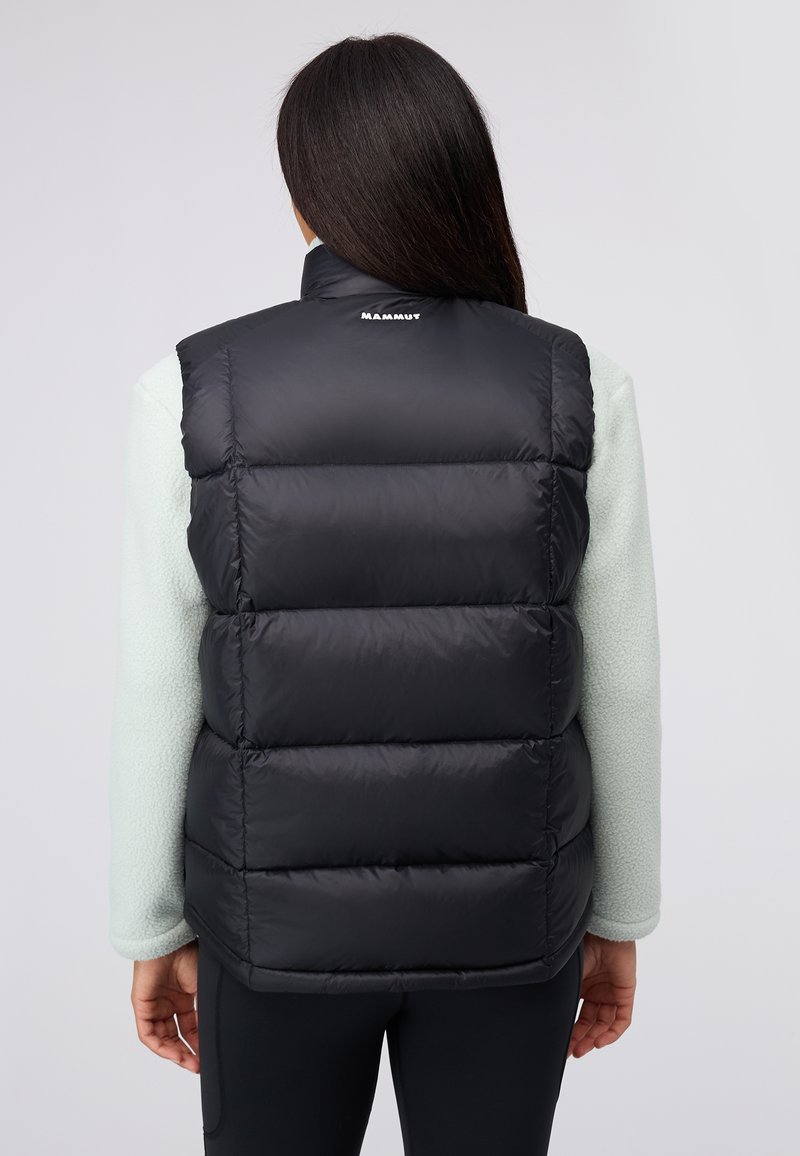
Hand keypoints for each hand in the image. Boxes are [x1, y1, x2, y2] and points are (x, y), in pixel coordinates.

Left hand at [131, 940, 199, 1071]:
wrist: (171, 941)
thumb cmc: (190, 955)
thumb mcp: (204, 987)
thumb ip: (207, 1009)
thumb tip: (220, 1030)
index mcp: (184, 997)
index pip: (190, 1027)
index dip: (199, 1043)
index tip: (209, 1057)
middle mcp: (169, 1003)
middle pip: (176, 1036)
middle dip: (187, 1053)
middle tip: (198, 1066)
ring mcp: (154, 1006)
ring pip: (162, 1038)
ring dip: (175, 1053)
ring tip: (189, 1063)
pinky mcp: (141, 1007)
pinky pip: (148, 1034)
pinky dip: (161, 1046)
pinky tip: (175, 1054)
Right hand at [568, 933, 635, 1057]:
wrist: (603, 931)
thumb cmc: (583, 945)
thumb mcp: (568, 974)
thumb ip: (560, 993)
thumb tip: (541, 1013)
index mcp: (581, 985)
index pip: (576, 1014)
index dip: (570, 1031)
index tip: (560, 1046)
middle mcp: (596, 991)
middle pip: (590, 1022)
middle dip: (581, 1039)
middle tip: (571, 1052)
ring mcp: (611, 993)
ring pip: (604, 1024)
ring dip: (594, 1038)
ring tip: (582, 1049)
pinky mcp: (625, 994)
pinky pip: (622, 1020)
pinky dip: (612, 1033)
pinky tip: (599, 1041)